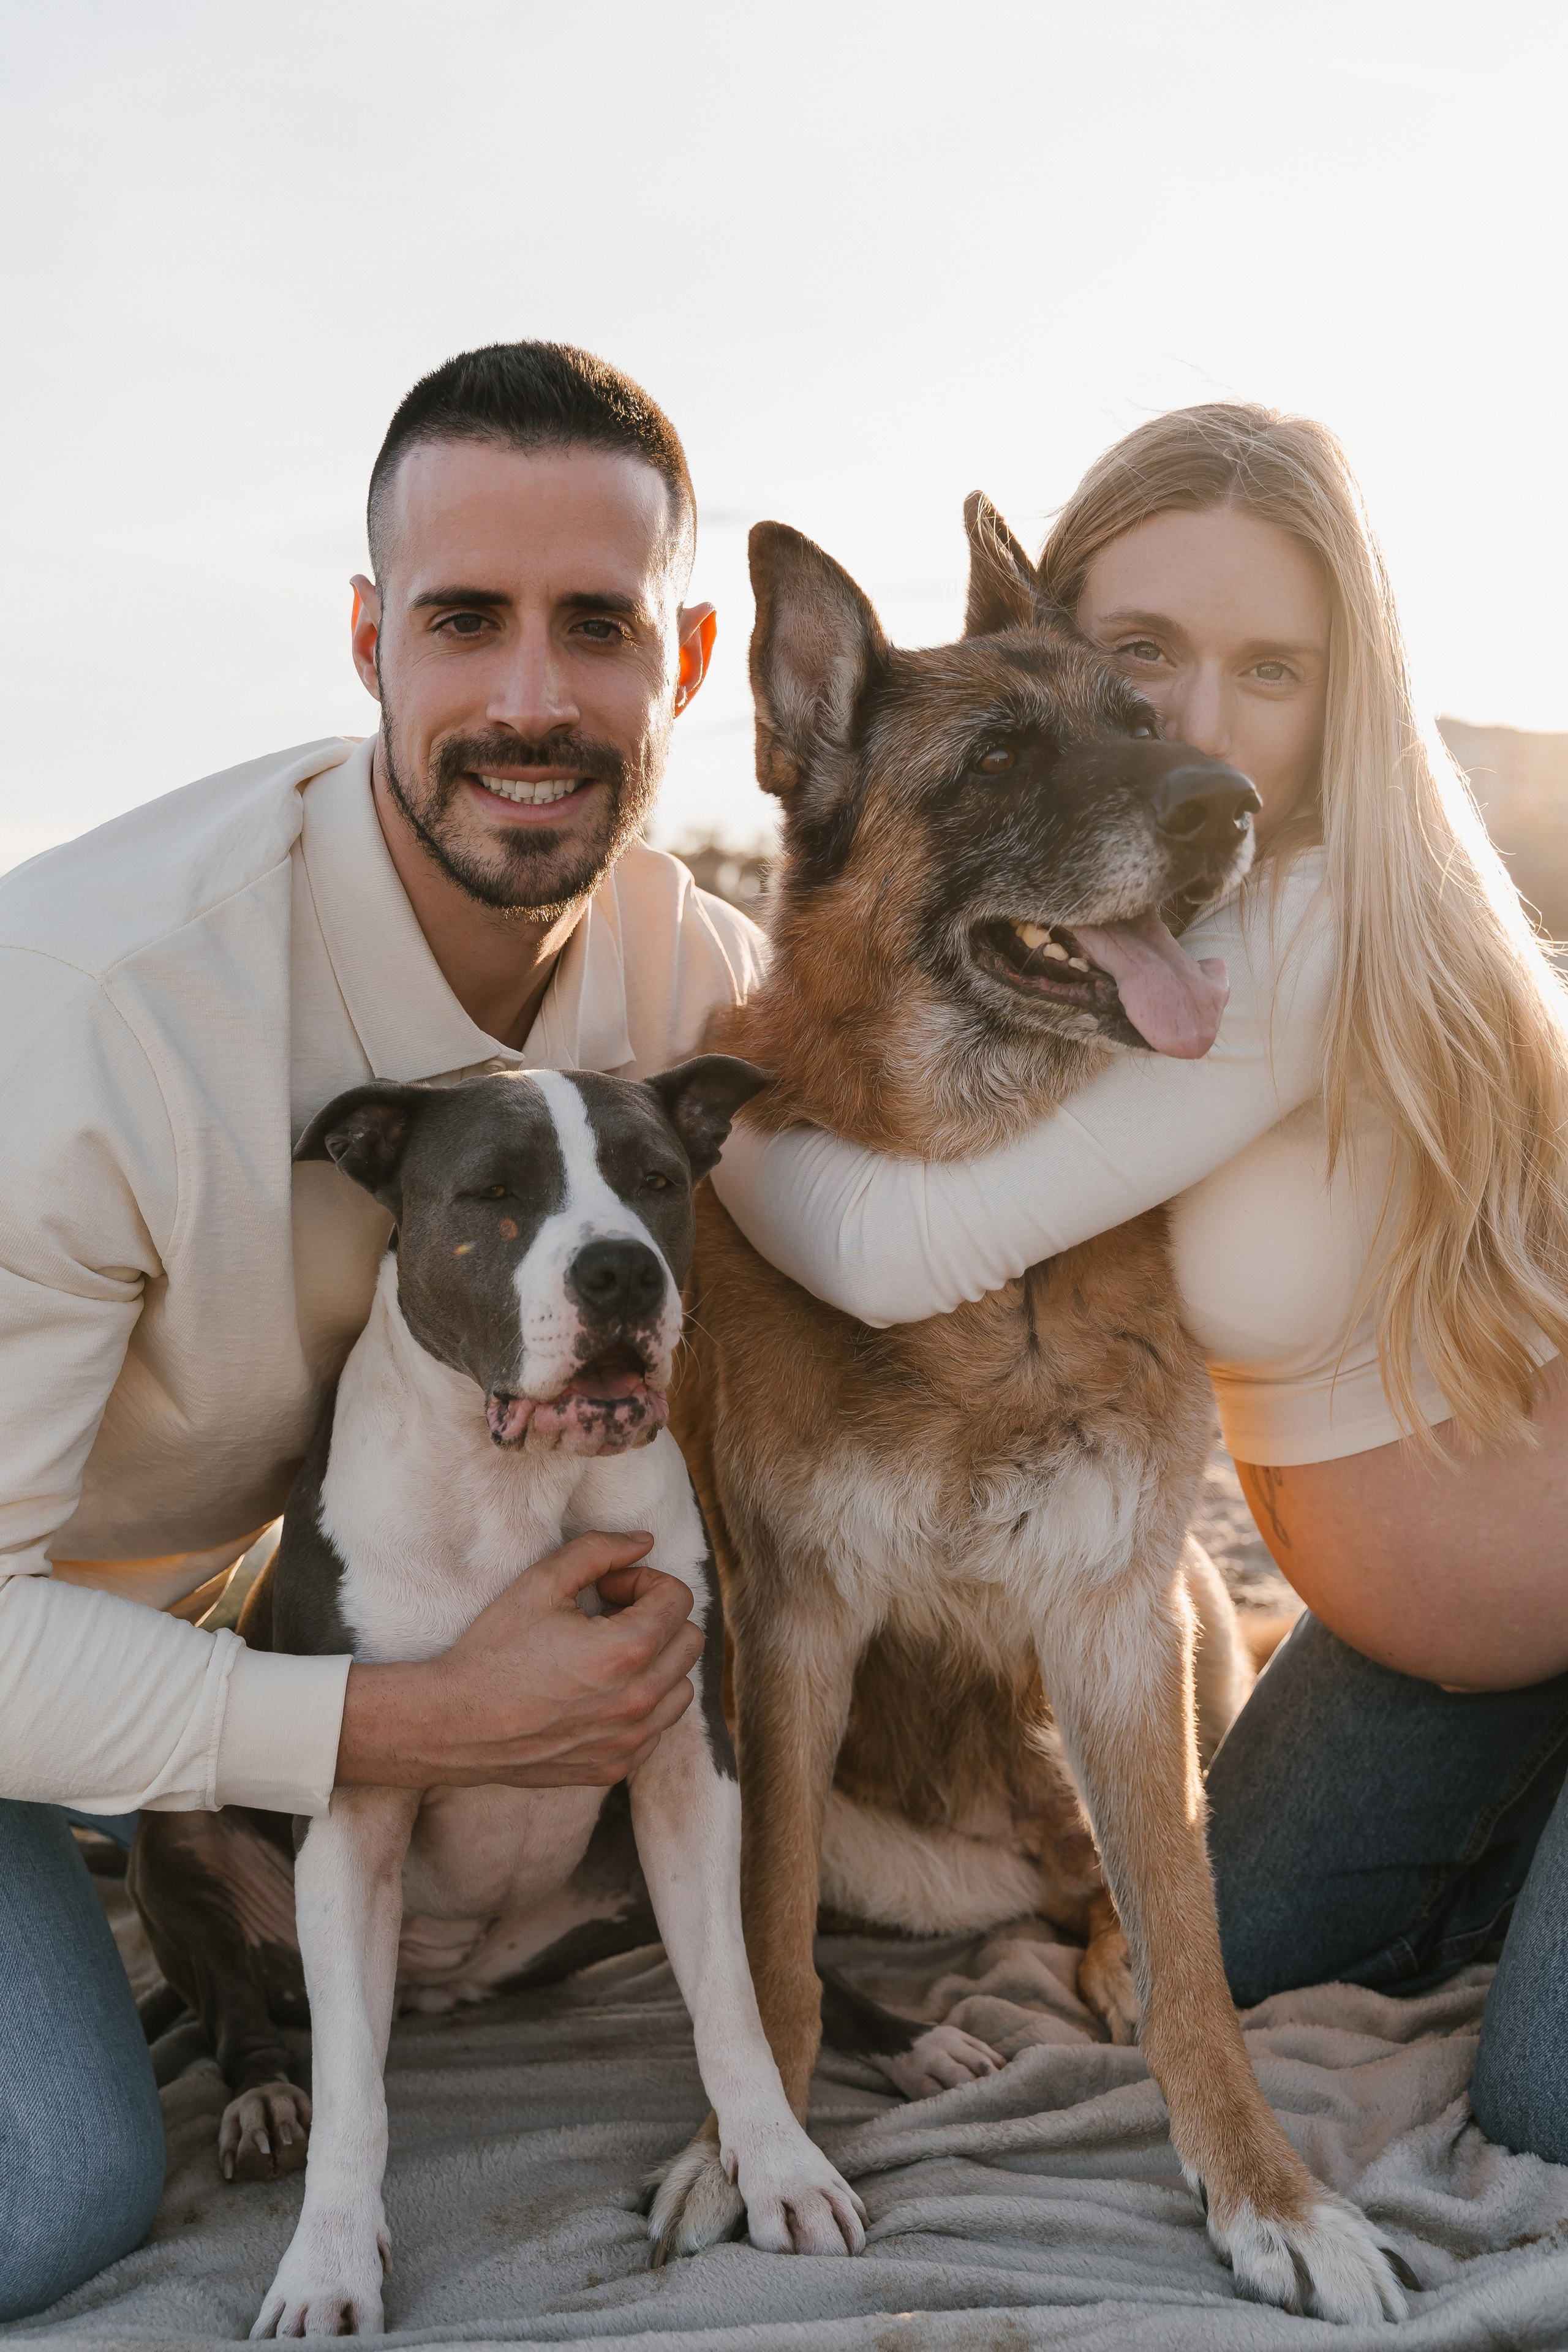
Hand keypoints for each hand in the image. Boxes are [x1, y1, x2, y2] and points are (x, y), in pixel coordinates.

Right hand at [335, 1531, 704, 1788]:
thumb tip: (644, 1541)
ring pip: (681, 1687)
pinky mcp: (614, 1767)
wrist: (455, 1722)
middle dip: (656, 1616)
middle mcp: (639, 1701)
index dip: (643, 1581)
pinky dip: (642, 1704)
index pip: (678, 1599)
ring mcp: (629, 1741)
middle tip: (608, 1616)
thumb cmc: (494, 1650)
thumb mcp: (541, 1582)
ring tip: (607, 1654)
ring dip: (657, 1662)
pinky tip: (599, 1692)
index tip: (606, 1589)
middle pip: (690, 1640)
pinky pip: (657, 1728)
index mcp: (627, 1650)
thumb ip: (599, 1550)